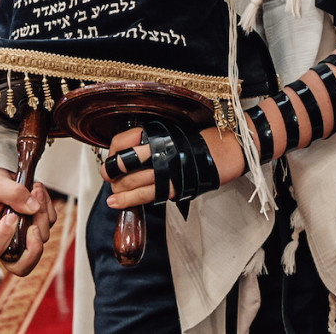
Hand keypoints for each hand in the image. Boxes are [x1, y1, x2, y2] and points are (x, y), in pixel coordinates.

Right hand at [0, 168, 56, 276]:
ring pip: (40, 238)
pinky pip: (49, 222)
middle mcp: (4, 242)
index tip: (10, 216)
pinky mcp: (35, 226)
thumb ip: (12, 193)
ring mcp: (22, 236)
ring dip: (42, 213)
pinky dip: (47, 206)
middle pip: (22, 265)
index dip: (3, 237)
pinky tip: (37, 192)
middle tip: (34, 228)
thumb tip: (33, 207)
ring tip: (34, 190)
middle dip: (33, 248)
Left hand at [100, 125, 244, 210]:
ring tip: (113, 195)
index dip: (112, 152)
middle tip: (109, 177)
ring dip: (118, 189)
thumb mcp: (173, 132)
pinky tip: (116, 203)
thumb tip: (130, 156)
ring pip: (131, 181)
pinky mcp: (173, 185)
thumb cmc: (201, 141)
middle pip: (122, 163)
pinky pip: (146, 195)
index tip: (111, 158)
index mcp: (157, 132)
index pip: (123, 140)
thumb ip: (154, 141)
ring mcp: (166, 167)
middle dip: (111, 173)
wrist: (227, 149)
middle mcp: (158, 148)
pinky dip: (128, 200)